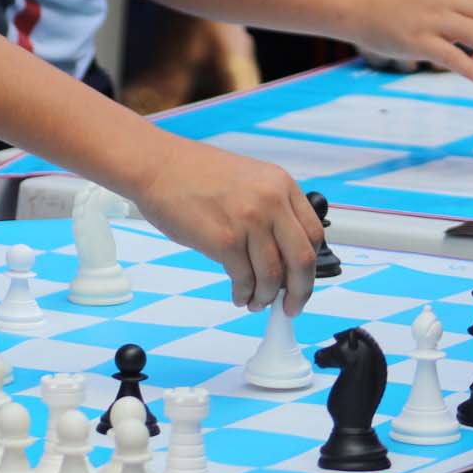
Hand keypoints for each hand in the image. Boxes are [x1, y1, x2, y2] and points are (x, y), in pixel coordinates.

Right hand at [122, 134, 323, 311]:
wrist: (158, 166)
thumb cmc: (195, 174)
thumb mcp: (248, 180)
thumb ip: (271, 210)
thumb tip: (283, 257)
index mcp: (281, 184)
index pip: (314, 234)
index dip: (311, 266)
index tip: (303, 282)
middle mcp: (271, 201)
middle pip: (302, 260)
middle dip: (299, 291)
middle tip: (291, 306)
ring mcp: (248, 220)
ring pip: (272, 275)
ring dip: (265, 297)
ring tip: (255, 302)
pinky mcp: (224, 239)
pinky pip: (244, 279)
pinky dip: (244, 293)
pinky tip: (239, 294)